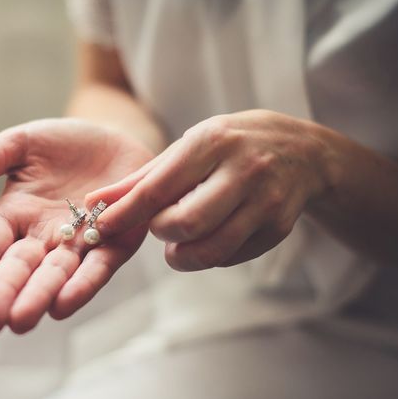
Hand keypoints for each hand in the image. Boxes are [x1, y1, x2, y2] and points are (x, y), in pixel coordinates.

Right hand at [0, 118, 152, 334]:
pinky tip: (65, 305)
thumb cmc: (63, 143)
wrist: (114, 137)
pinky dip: (83, 285)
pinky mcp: (115, 243)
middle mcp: (43, 237)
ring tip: (22, 321)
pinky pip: (98, 267)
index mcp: (15, 216)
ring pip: (56, 274)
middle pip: (20, 269)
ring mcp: (79, 243)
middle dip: (4, 295)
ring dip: (40, 297)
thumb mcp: (19, 145)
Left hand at [86, 110, 332, 270]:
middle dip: (161, 233)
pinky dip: (210, 255)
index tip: (102, 226)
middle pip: (185, 223)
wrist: (302, 152)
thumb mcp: (188, 148)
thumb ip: (142, 178)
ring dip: (182, 256)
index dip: (126, 212)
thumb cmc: (230, 147)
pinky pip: (231, 257)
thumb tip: (95, 202)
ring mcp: (267, 201)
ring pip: (211, 249)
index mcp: (213, 142)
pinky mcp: (279, 228)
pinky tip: (210, 237)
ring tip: (177, 243)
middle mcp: (244, 169)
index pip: (159, 187)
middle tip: (160, 226)